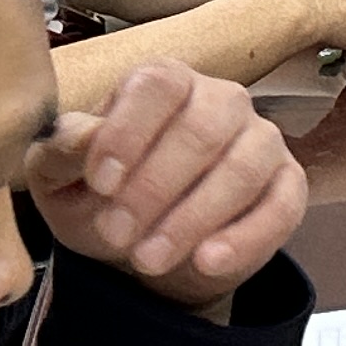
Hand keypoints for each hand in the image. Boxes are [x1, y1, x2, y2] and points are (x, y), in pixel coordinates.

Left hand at [25, 61, 304, 305]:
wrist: (140, 245)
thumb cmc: (99, 195)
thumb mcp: (59, 177)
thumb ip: (62, 150)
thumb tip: (82, 136)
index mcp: (164, 83)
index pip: (158, 86)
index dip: (129, 132)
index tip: (100, 183)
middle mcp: (221, 100)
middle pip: (203, 128)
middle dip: (155, 187)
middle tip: (115, 234)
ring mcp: (261, 140)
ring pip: (243, 168)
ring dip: (193, 218)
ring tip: (148, 259)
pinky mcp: (287, 186)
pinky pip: (282, 207)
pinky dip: (245, 238)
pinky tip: (206, 262)